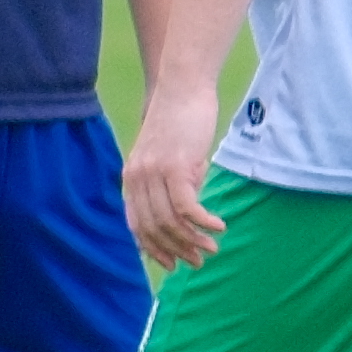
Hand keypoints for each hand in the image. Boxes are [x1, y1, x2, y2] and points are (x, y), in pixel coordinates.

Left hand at [124, 85, 228, 273]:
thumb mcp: (168, 156)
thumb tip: (187, 212)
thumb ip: (169, 182)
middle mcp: (137, 179)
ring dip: (193, 240)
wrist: (183, 88)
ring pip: (171, 222)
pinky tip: (219, 226)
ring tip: (212, 248)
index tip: (173, 264)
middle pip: (154, 228)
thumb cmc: (180, 119)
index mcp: (131, 178)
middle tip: (199, 261)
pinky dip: (203, 223)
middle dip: (177, 251)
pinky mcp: (175, 168)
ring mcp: (154, 174)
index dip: (154, 249)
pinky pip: (187, 208)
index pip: (136, 225)